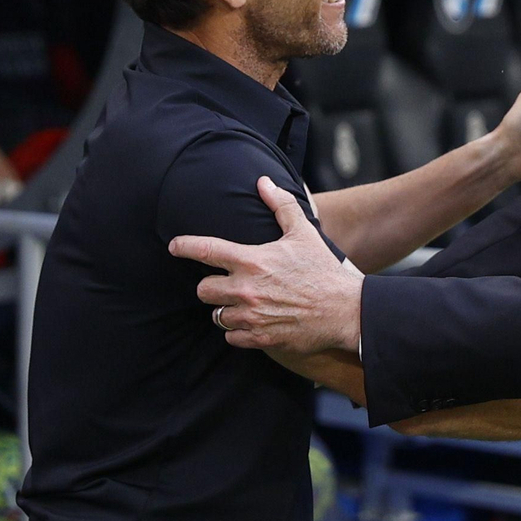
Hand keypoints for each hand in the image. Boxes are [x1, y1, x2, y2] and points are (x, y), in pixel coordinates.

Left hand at [169, 177, 362, 354]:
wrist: (345, 310)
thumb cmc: (323, 269)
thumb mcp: (303, 232)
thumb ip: (280, 205)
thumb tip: (263, 181)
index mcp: (251, 260)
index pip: (205, 250)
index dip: (184, 246)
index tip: (174, 246)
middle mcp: (246, 289)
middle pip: (203, 290)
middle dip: (211, 286)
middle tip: (224, 284)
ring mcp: (252, 316)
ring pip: (217, 316)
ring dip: (225, 310)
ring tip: (242, 304)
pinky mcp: (260, 338)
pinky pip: (232, 337)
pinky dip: (238, 331)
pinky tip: (252, 322)